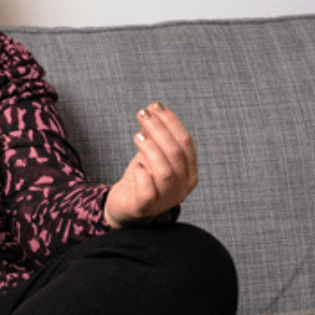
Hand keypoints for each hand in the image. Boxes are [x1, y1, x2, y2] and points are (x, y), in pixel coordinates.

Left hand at [104, 103, 197, 228]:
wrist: (125, 207)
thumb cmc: (141, 179)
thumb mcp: (153, 155)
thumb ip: (157, 137)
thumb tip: (155, 109)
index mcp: (189, 173)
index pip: (186, 143)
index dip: (171, 122)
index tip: (155, 107)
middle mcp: (182, 188)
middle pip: (176, 153)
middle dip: (159, 129)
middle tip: (142, 114)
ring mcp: (165, 200)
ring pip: (164, 170)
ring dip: (150, 148)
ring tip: (137, 135)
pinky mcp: (145, 208)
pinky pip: (147, 190)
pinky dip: (141, 174)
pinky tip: (135, 166)